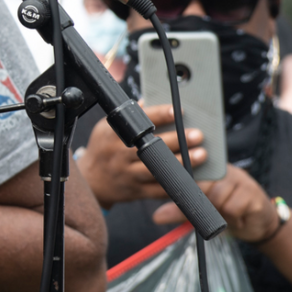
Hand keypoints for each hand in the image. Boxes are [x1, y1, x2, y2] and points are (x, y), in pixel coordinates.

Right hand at [77, 104, 204, 209]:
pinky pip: (160, 190)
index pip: (138, 121)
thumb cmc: (102, 150)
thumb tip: (150, 101)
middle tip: (196, 135)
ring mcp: (128, 174)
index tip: (176, 111)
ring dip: (181, 162)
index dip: (159, 115)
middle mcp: (120, 154)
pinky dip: (177, 185)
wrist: (90, 181)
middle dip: (177, 140)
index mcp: (113, 134)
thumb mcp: (106, 129)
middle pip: (151, 146)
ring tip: (200, 155)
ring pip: (158, 169)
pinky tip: (193, 178)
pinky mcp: (136, 191)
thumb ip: (128, 118)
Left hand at [153, 166, 281, 242]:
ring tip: (226, 215)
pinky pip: (231, 207)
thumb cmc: (229, 213)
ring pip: (215, 197)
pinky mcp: (251, 192)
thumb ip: (181, 211)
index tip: (175, 197)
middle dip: (200, 204)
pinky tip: (238, 219)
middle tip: (210, 212)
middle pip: (199, 184)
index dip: (179, 184)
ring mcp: (238, 179)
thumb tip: (156, 217)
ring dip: (219, 212)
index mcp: (209, 170)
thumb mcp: (202, 213)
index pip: (187, 171)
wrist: (261, 225)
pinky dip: (232, 219)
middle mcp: (223, 170)